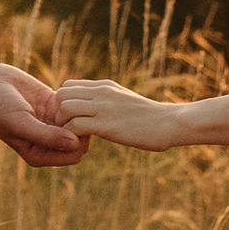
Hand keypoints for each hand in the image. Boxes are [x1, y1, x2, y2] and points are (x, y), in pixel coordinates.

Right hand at [0, 61, 83, 168]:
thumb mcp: (21, 123)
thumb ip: (47, 136)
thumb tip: (75, 144)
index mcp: (39, 154)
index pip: (73, 156)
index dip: (78, 142)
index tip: (70, 123)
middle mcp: (47, 142)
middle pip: (79, 141)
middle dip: (81, 127)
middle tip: (72, 110)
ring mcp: (51, 123)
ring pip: (78, 123)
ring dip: (77, 112)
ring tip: (65, 100)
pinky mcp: (53, 105)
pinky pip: (74, 107)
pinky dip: (74, 100)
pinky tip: (62, 92)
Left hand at [57, 77, 195, 150]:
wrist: (170, 123)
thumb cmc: (151, 117)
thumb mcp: (126, 101)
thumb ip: (109, 100)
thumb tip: (97, 108)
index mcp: (105, 85)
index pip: (68, 85)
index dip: (65, 103)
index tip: (73, 119)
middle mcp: (101, 92)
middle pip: (61, 93)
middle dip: (58, 113)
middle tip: (69, 130)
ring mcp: (104, 107)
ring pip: (64, 107)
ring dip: (63, 125)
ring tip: (75, 137)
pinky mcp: (107, 125)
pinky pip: (75, 126)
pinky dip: (72, 137)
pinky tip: (84, 144)